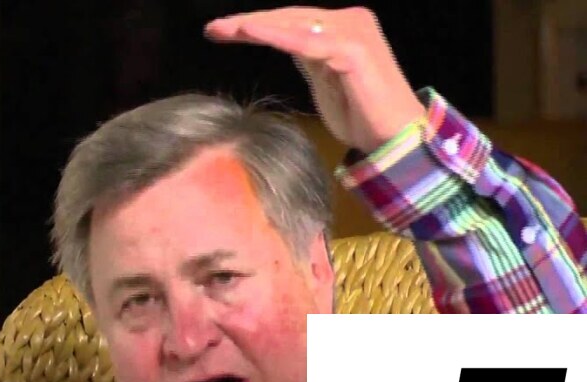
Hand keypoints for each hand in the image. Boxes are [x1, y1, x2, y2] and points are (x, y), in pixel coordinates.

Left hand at [204, 6, 424, 153]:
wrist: (394, 137)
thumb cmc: (360, 114)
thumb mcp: (323, 80)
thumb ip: (307, 58)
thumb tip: (282, 42)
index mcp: (341, 27)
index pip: (290, 21)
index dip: (255, 25)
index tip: (221, 32)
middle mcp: (348, 21)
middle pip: (288, 17)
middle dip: (248, 23)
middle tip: (213, 30)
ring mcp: (352, 32)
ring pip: (293, 24)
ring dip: (255, 26)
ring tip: (225, 29)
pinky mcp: (352, 50)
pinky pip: (305, 41)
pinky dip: (276, 36)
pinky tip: (250, 33)